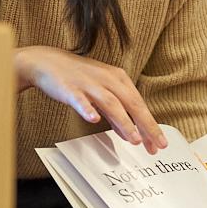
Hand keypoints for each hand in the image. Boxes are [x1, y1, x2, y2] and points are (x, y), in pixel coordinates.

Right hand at [15, 46, 167, 153]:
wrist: (47, 62)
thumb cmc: (77, 78)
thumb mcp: (102, 93)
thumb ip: (116, 114)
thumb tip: (130, 133)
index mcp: (118, 79)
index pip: (139, 104)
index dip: (150, 125)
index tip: (159, 144)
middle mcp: (108, 80)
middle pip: (132, 103)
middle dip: (146, 125)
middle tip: (156, 144)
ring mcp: (89, 84)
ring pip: (111, 103)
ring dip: (124, 122)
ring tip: (134, 139)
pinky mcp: (70, 88)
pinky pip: (80, 100)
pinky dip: (88, 109)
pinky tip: (94, 120)